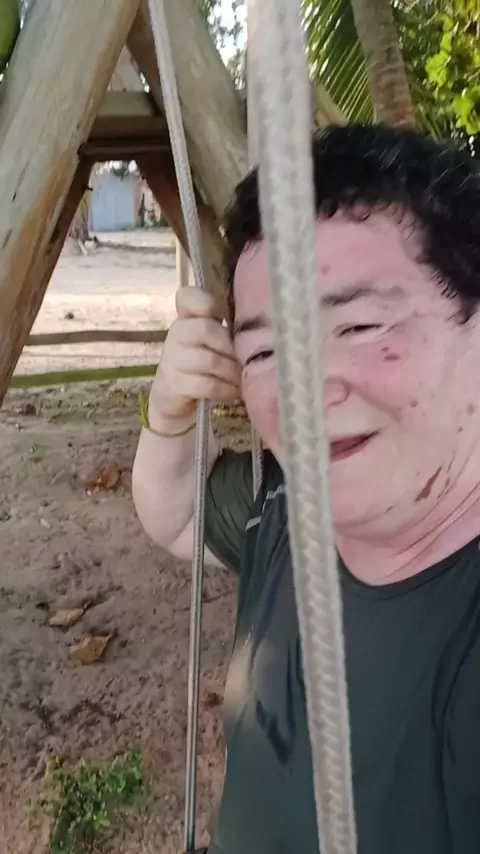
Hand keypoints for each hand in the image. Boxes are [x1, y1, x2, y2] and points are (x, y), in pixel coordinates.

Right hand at [149, 287, 240, 426]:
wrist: (176, 395)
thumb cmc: (205, 362)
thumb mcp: (215, 340)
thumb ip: (230, 327)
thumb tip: (260, 330)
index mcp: (188, 316)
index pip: (187, 297)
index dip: (207, 303)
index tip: (224, 317)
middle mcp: (177, 333)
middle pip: (205, 329)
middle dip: (231, 347)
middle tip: (244, 358)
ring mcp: (173, 359)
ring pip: (209, 360)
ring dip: (232, 371)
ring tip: (243, 376)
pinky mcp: (175, 384)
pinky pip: (207, 385)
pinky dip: (226, 389)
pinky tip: (234, 391)